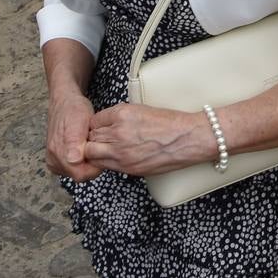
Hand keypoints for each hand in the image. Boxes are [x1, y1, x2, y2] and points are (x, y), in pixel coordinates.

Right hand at [45, 89, 101, 182]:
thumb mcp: (79, 120)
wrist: (64, 102)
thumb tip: (73, 160)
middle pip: (79, 174)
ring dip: (86, 161)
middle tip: (96, 144)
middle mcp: (53, 160)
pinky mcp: (55, 160)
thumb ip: (75, 141)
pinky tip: (84, 147)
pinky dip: (81, 160)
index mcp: (58, 152)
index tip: (101, 150)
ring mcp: (53, 161)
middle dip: (91, 163)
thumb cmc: (74, 110)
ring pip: (77, 172)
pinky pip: (73, 168)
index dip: (95, 166)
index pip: (81, 174)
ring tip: (89, 144)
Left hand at [82, 102, 208, 177]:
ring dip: (96, 152)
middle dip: (94, 139)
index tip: (101, 129)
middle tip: (103, 141)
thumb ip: (120, 118)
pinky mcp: (127, 167)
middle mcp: (118, 132)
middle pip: (90, 138)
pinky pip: (104, 166)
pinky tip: (116, 159)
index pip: (94, 121)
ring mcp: (121, 152)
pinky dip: (105, 163)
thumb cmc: (171, 124)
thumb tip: (107, 127)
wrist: (187, 138)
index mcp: (122, 113)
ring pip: (92, 153)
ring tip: (107, 150)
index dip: (96, 126)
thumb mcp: (141, 110)